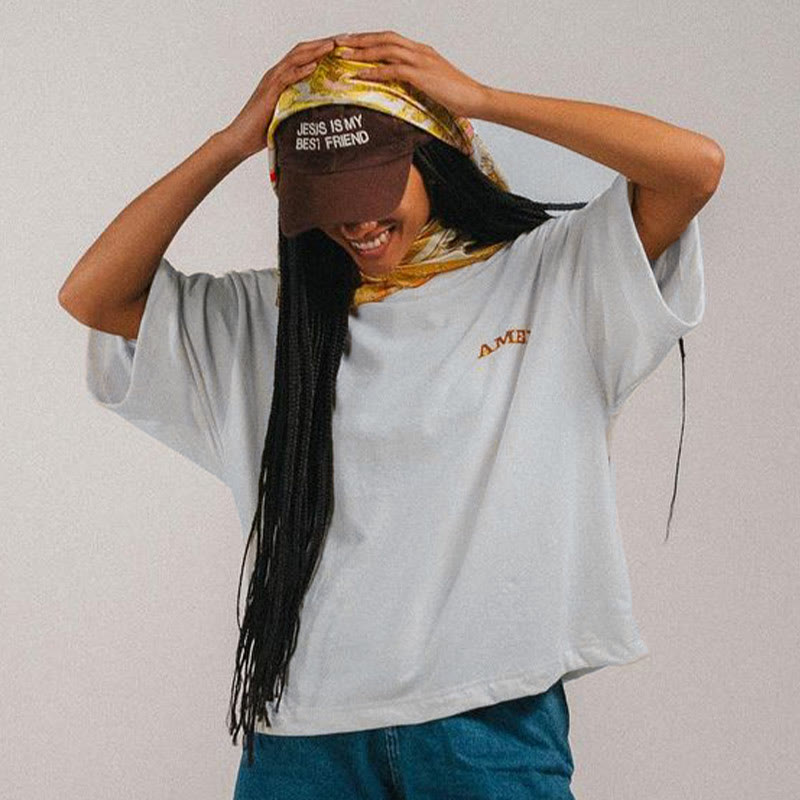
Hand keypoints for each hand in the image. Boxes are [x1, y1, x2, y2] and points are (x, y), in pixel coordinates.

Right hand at [220, 37, 336, 159]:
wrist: (241, 138)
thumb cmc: (263, 130)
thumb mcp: (288, 114)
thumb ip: (301, 107)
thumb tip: (322, 112)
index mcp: (281, 78)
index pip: (302, 56)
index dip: (320, 48)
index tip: (340, 45)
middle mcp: (276, 75)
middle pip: (301, 51)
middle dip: (321, 43)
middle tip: (342, 39)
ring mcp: (271, 82)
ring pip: (295, 59)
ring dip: (314, 51)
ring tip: (331, 46)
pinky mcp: (269, 93)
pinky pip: (286, 77)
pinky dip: (300, 70)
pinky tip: (314, 66)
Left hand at [334, 30, 491, 118]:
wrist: (475, 98)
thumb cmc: (457, 95)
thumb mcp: (432, 83)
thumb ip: (416, 79)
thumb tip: (399, 85)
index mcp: (421, 51)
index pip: (390, 39)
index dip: (369, 39)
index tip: (352, 42)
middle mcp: (419, 51)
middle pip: (384, 38)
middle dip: (360, 39)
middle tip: (339, 42)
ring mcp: (421, 61)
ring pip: (386, 50)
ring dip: (362, 52)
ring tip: (344, 56)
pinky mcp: (422, 76)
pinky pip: (393, 70)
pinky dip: (375, 71)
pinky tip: (360, 75)